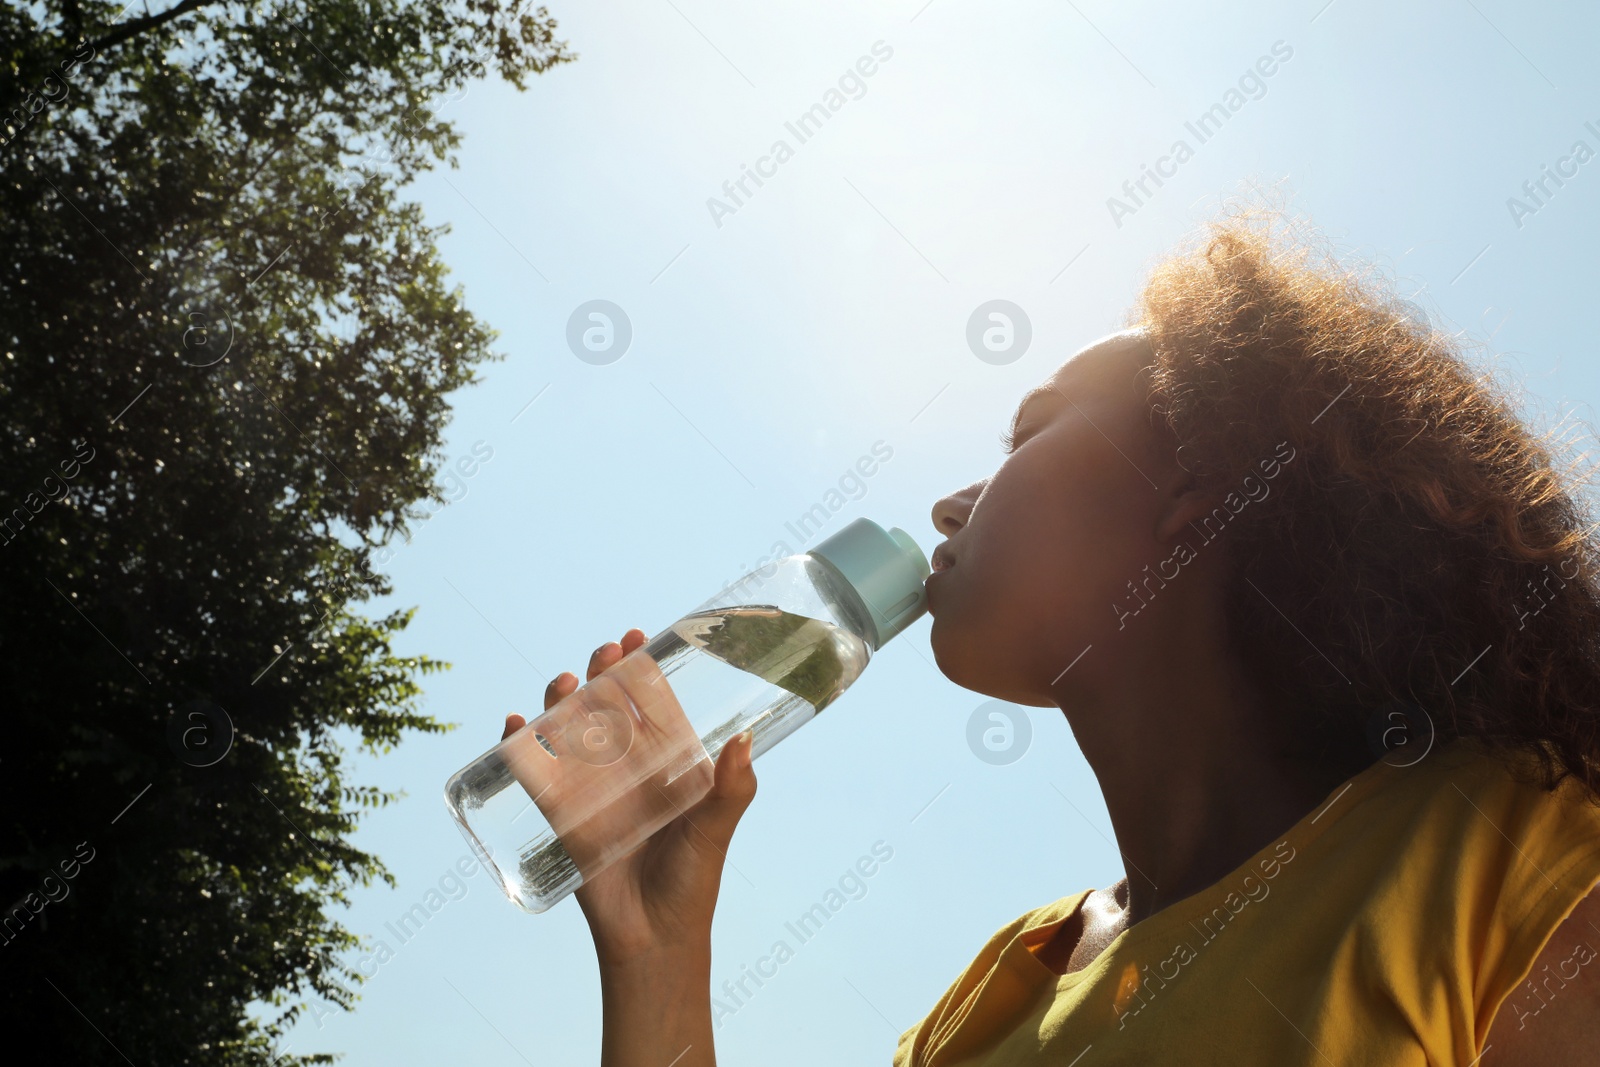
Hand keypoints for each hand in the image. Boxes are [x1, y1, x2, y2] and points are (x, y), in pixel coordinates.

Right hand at [501, 627, 757, 964]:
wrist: (651, 938)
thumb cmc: (691, 881)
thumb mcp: (714, 828)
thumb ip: (732, 787)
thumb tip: (745, 738)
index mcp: (668, 764)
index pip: (653, 703)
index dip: (644, 670)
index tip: (639, 638)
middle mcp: (629, 769)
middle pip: (608, 707)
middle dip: (602, 675)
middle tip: (603, 653)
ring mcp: (592, 788)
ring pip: (571, 730)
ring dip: (561, 701)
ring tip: (563, 682)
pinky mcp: (562, 813)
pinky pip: (536, 772)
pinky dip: (521, 744)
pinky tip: (515, 722)